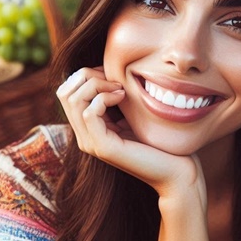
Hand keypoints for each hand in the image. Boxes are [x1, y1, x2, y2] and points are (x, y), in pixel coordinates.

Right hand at [57, 68, 204, 204]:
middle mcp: (84, 137)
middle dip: (88, 76)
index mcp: (89, 128)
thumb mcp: (133, 113)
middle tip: (116, 81)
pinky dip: (104, 97)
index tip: (113, 75)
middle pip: (64, 92)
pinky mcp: (103, 147)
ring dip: (97, 85)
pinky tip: (122, 97)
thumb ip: (117, 97)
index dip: (86, 75)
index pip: (67, 91)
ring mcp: (91, 144)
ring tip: (121, 89)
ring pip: (73, 100)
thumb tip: (108, 70)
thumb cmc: (160, 141)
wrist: (175, 171)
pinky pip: (88, 113)